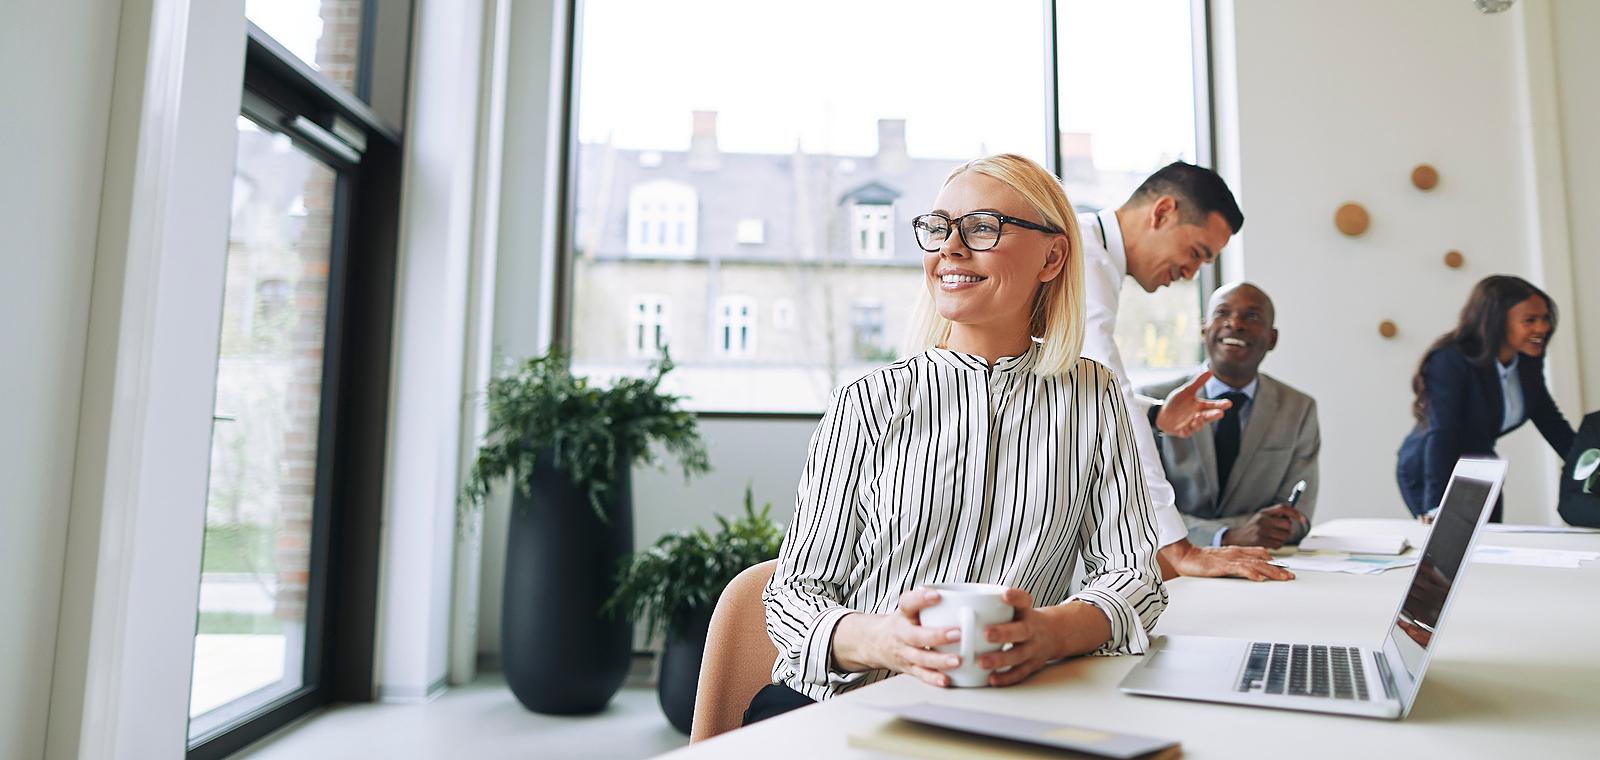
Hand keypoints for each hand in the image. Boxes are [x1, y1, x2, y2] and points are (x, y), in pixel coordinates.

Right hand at [831, 588, 964, 686]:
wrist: (876, 643)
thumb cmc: (903, 623)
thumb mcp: (910, 608)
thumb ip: (931, 602)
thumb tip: (971, 595)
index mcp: (903, 614)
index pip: (908, 602)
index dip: (921, 598)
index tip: (937, 595)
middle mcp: (901, 633)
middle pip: (915, 635)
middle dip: (936, 635)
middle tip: (957, 633)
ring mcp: (904, 652)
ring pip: (920, 658)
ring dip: (939, 660)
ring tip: (957, 660)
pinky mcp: (909, 668)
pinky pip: (921, 674)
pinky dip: (934, 679)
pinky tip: (947, 679)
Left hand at [976, 589, 1082, 686]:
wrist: (1055, 634)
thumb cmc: (1024, 619)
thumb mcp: (1018, 607)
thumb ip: (994, 604)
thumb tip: (955, 601)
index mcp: (1026, 612)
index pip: (1024, 601)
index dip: (1016, 597)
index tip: (1005, 595)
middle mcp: (1032, 629)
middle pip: (1021, 631)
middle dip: (1004, 633)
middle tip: (986, 634)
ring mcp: (1033, 648)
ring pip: (1019, 655)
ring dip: (1001, 659)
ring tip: (982, 662)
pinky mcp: (1032, 665)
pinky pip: (1020, 673)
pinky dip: (1006, 677)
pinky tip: (991, 679)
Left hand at [1155, 369, 1231, 437]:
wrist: (1162, 414)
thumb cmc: (1176, 403)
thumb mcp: (1186, 391)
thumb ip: (1198, 382)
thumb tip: (1209, 370)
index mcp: (1200, 406)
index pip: (1213, 405)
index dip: (1220, 405)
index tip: (1228, 403)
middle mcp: (1198, 416)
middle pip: (1208, 416)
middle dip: (1214, 415)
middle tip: (1220, 413)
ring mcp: (1191, 424)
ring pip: (1198, 425)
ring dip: (1200, 422)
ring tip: (1199, 417)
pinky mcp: (1182, 431)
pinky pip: (1186, 432)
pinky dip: (1187, 430)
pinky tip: (1186, 427)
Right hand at [1160, 538, 1294, 580]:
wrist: (1185, 556)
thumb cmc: (1201, 560)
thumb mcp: (1222, 560)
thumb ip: (1236, 563)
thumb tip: (1252, 571)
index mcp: (1236, 551)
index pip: (1260, 553)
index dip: (1274, 561)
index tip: (1286, 569)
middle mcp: (1236, 553)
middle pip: (1262, 560)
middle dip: (1278, 569)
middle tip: (1291, 577)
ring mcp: (1230, 558)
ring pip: (1255, 564)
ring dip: (1270, 571)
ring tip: (1282, 578)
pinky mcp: (1222, 565)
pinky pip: (1239, 569)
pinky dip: (1251, 573)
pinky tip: (1259, 577)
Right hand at [1223, 505, 1308, 548]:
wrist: (1237, 537)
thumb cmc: (1253, 528)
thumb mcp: (1262, 517)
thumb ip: (1275, 515)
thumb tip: (1293, 516)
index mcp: (1264, 512)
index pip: (1283, 508)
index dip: (1295, 513)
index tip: (1303, 519)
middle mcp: (1263, 520)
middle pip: (1287, 524)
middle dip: (1287, 530)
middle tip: (1281, 531)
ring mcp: (1261, 531)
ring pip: (1285, 536)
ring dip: (1282, 538)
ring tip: (1273, 537)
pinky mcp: (1261, 541)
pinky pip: (1278, 544)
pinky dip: (1277, 545)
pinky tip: (1270, 543)